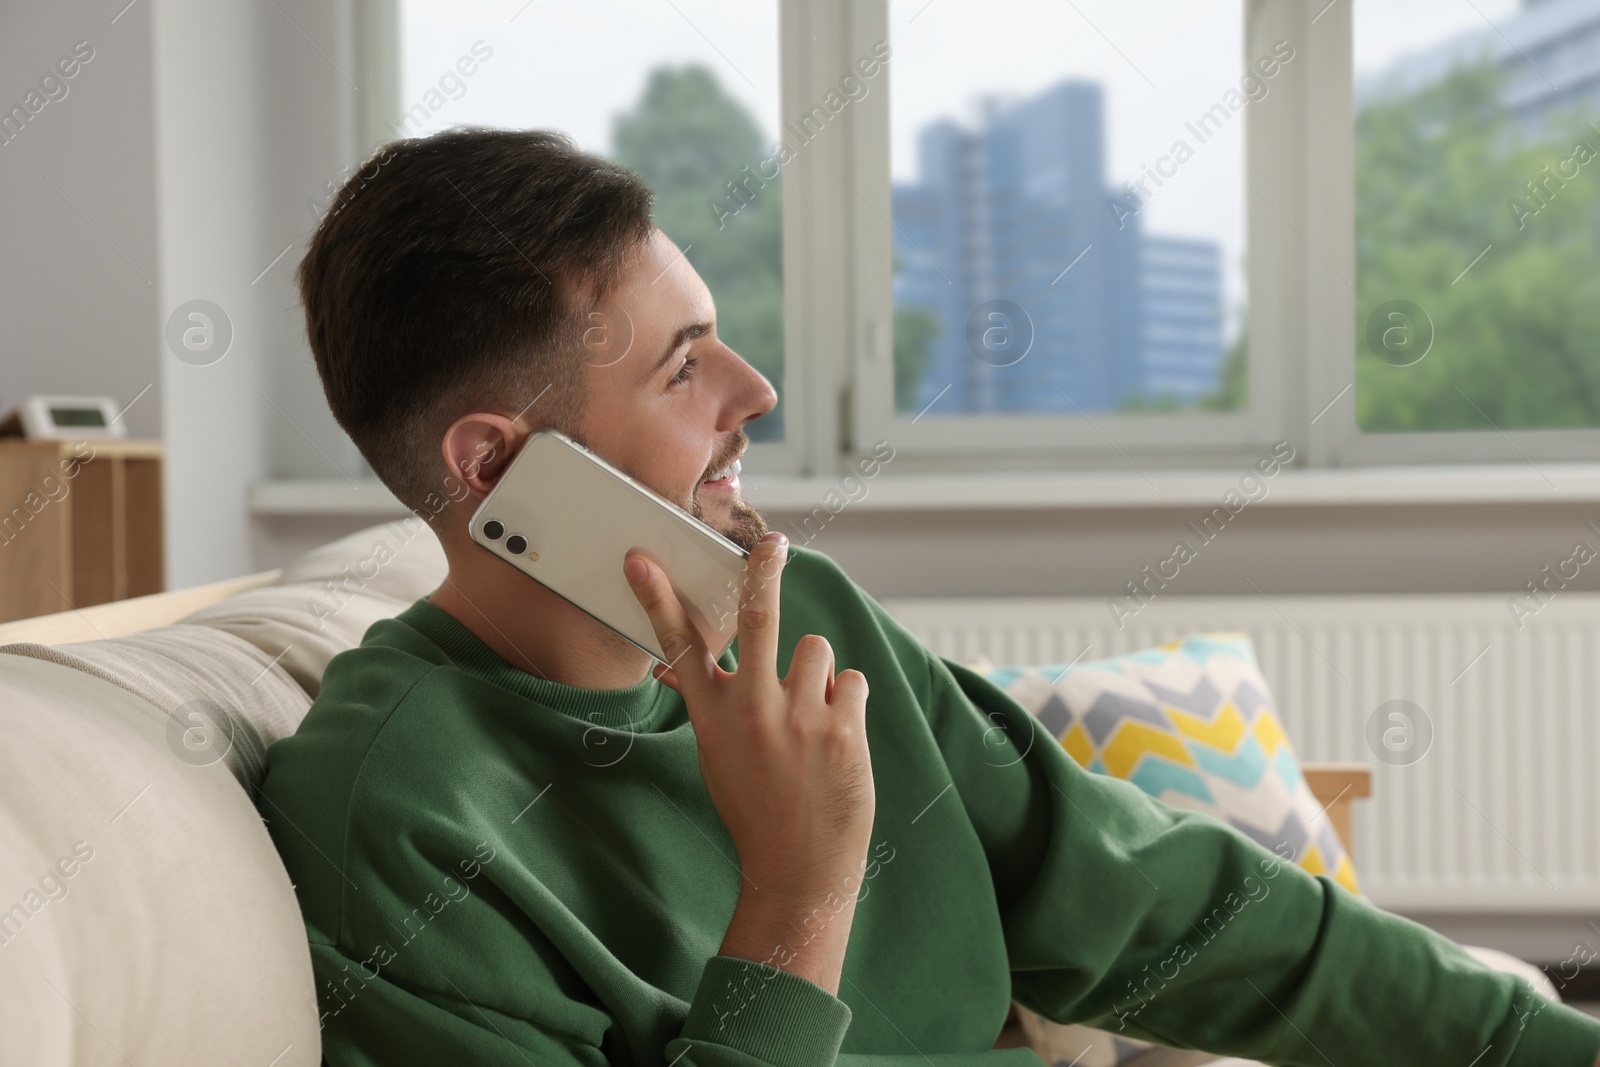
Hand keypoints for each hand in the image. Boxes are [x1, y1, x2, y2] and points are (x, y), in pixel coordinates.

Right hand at [624, 533, 874, 993]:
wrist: (800, 871)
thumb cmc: (757, 809)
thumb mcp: (717, 755)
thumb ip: (711, 704)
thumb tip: (677, 667)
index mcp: (713, 717)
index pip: (679, 646)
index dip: (657, 599)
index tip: (641, 561)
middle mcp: (752, 710)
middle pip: (759, 618)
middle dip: (764, 571)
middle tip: (772, 543)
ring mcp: (799, 719)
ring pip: (814, 649)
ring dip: (816, 675)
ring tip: (810, 719)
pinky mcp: (842, 729)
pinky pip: (850, 680)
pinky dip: (846, 701)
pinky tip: (835, 739)